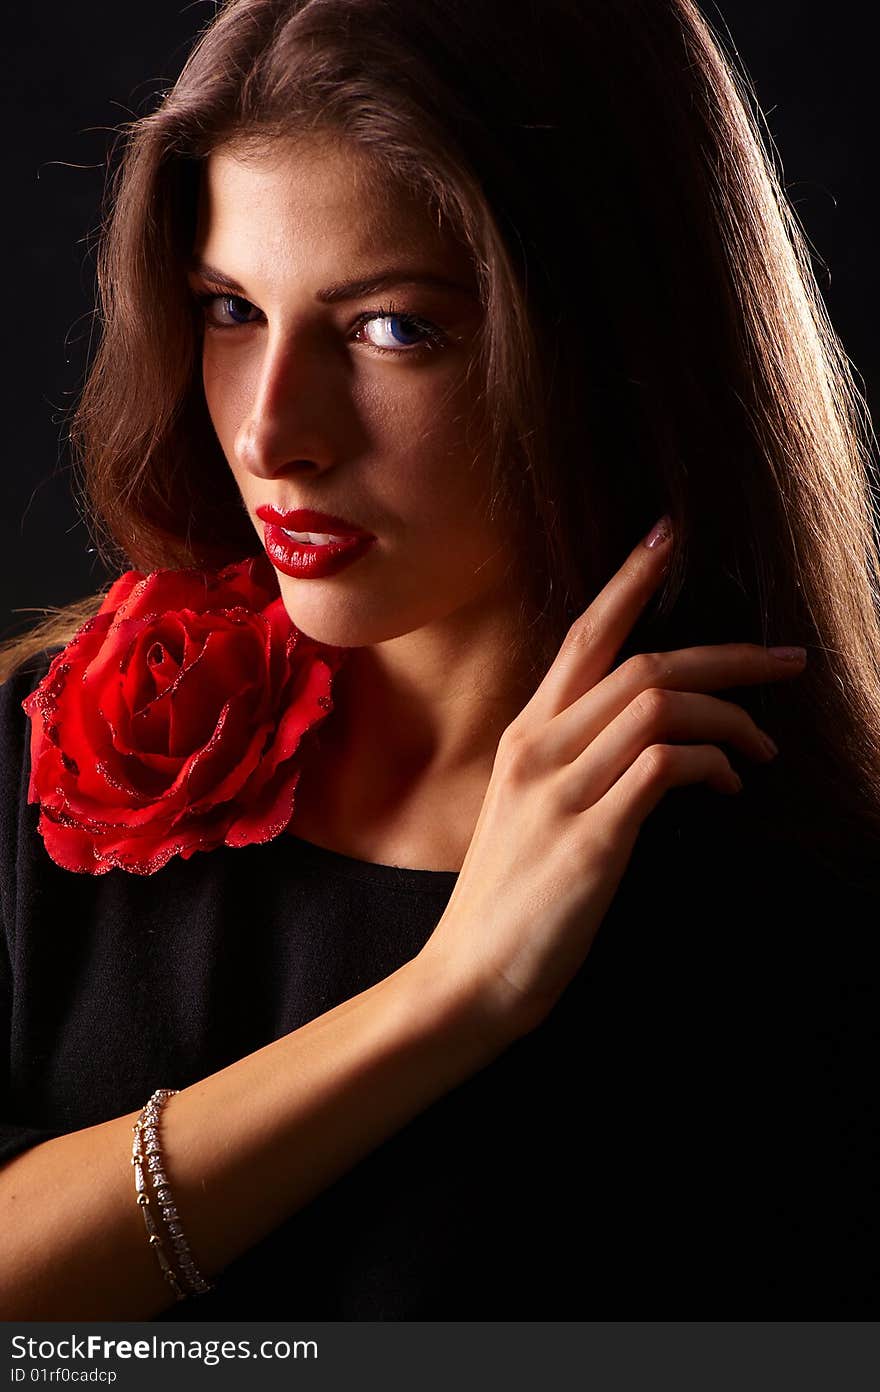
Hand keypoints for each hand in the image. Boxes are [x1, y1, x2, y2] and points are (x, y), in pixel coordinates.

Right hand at [420, 517, 807, 1045]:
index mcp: (524, 736)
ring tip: (763, 746)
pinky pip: (663, 766)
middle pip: (642, 664)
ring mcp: (560, 791)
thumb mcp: (529, 811)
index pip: (582, 637)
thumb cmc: (508, 900)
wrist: (468, 979)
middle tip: (787, 658)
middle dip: (727, 654)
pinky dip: (710, 763)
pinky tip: (727, 784)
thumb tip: (657, 744)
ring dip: (728, 717)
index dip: (629, 580)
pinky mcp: (589, 839)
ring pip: (657, 705)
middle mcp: (538, 749)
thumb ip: (577, 764)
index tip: (669, 536)